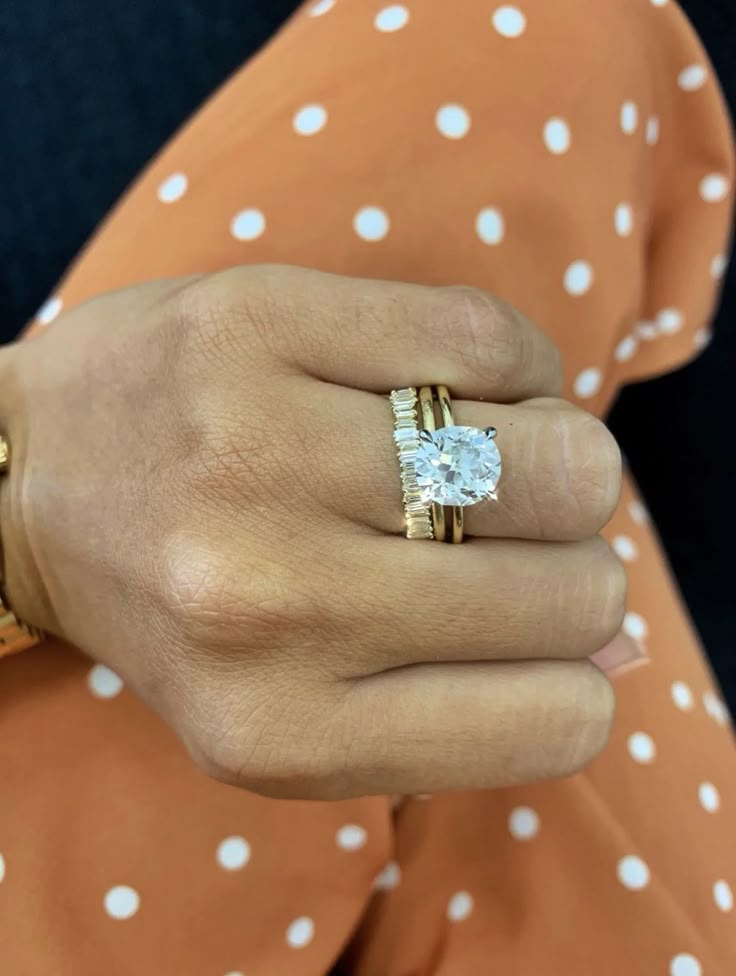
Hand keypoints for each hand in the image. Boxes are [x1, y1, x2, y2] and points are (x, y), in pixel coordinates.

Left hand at [0, 266, 624, 798]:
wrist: (28, 485)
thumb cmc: (186, 606)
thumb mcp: (294, 709)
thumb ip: (458, 700)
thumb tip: (620, 656)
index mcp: (288, 733)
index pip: (558, 720)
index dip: (575, 666)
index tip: (525, 625)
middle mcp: (274, 604)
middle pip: (573, 587)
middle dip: (572, 558)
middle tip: (507, 535)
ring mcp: (261, 451)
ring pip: (557, 457)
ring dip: (557, 459)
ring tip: (491, 456)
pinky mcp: (258, 323)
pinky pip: (493, 341)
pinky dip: (510, 368)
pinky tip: (453, 388)